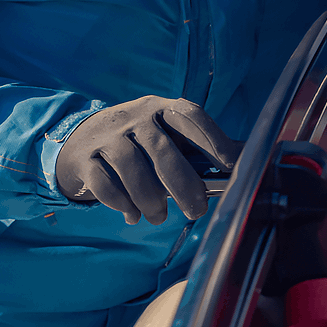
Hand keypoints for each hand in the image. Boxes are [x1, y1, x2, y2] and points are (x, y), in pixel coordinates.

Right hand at [55, 96, 241, 224]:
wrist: (79, 142)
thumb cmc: (138, 142)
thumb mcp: (167, 134)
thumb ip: (202, 145)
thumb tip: (248, 157)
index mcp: (162, 109)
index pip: (191, 116)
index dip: (213, 139)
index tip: (230, 165)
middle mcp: (135, 118)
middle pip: (163, 150)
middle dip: (183, 185)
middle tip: (196, 211)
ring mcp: (108, 137)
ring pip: (132, 169)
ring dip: (150, 200)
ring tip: (159, 217)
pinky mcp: (85, 158)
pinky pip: (105, 184)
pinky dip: (122, 204)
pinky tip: (133, 215)